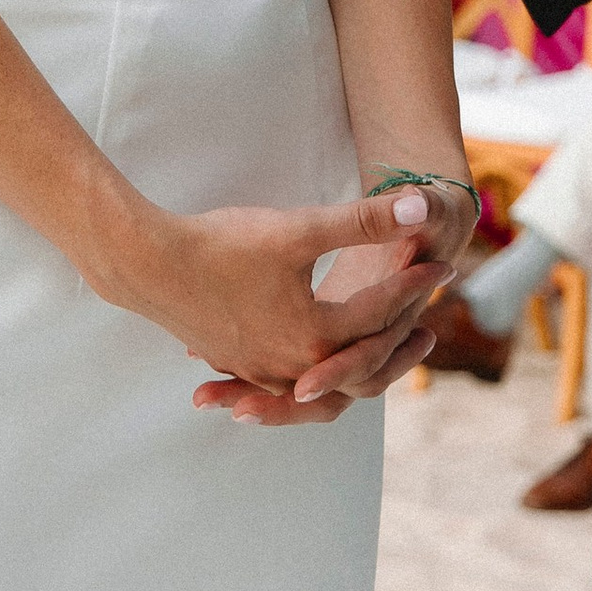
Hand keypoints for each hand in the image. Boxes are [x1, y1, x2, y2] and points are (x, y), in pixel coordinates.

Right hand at [114, 192, 449, 409]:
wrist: (148, 265)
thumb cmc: (223, 245)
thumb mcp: (299, 227)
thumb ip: (362, 221)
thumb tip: (421, 209)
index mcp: (316, 336)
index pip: (381, 312)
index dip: (414, 281)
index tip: (442, 260)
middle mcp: (293, 366)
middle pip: (363, 362)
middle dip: (399, 340)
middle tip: (430, 321)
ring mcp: (263, 371)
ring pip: (327, 381)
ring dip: (360, 362)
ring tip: (382, 342)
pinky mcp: (239, 363)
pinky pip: (291, 379)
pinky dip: (316, 370)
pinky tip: (316, 349)